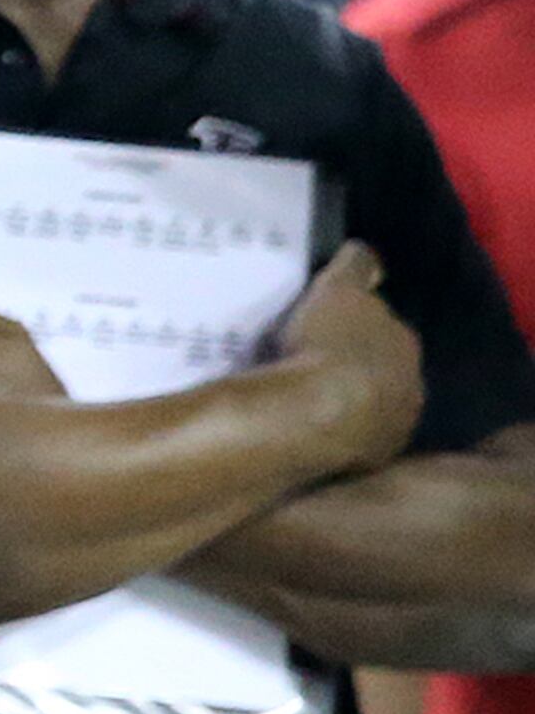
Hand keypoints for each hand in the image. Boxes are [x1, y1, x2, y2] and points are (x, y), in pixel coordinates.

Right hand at [283, 239, 423, 475]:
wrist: (314, 416)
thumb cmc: (328, 345)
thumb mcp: (337, 289)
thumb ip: (355, 268)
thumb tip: (366, 253)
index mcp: (405, 343)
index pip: (387, 328)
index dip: (358, 325)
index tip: (329, 324)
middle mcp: (411, 386)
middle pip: (382, 369)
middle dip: (357, 364)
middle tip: (314, 357)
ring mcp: (392, 427)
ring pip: (369, 405)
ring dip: (345, 399)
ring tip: (304, 393)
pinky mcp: (369, 460)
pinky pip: (349, 437)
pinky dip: (332, 427)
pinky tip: (303, 421)